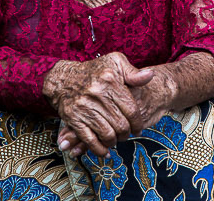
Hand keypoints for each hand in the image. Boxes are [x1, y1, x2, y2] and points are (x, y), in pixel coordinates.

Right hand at [57, 65, 176, 156]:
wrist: (63, 79)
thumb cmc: (94, 71)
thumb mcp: (115, 62)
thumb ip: (133, 72)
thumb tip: (150, 75)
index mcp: (110, 81)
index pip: (131, 109)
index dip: (137, 123)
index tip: (138, 128)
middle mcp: (97, 95)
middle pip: (120, 124)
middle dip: (126, 134)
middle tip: (126, 135)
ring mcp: (85, 108)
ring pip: (107, 134)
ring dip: (114, 141)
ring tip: (116, 139)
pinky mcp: (74, 119)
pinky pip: (90, 140)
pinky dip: (99, 149)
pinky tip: (105, 150)